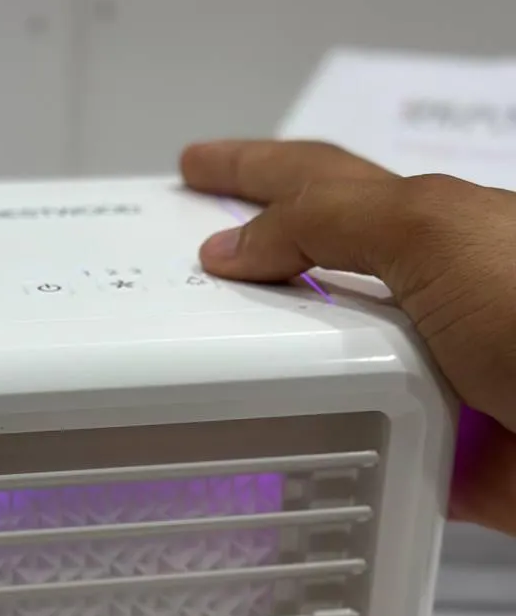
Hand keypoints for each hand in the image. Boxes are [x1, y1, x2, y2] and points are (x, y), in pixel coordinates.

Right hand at [180, 139, 515, 536]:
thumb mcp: (434, 234)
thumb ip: (328, 223)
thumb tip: (238, 243)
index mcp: (426, 226)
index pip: (318, 184)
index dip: (250, 169)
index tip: (192, 167)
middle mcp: (423, 296)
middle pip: (314, 277)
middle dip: (248, 271)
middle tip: (181, 269)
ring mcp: (427, 371)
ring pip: (325, 368)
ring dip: (270, 370)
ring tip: (203, 367)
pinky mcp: (435, 448)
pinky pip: (354, 444)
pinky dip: (314, 447)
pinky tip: (276, 446)